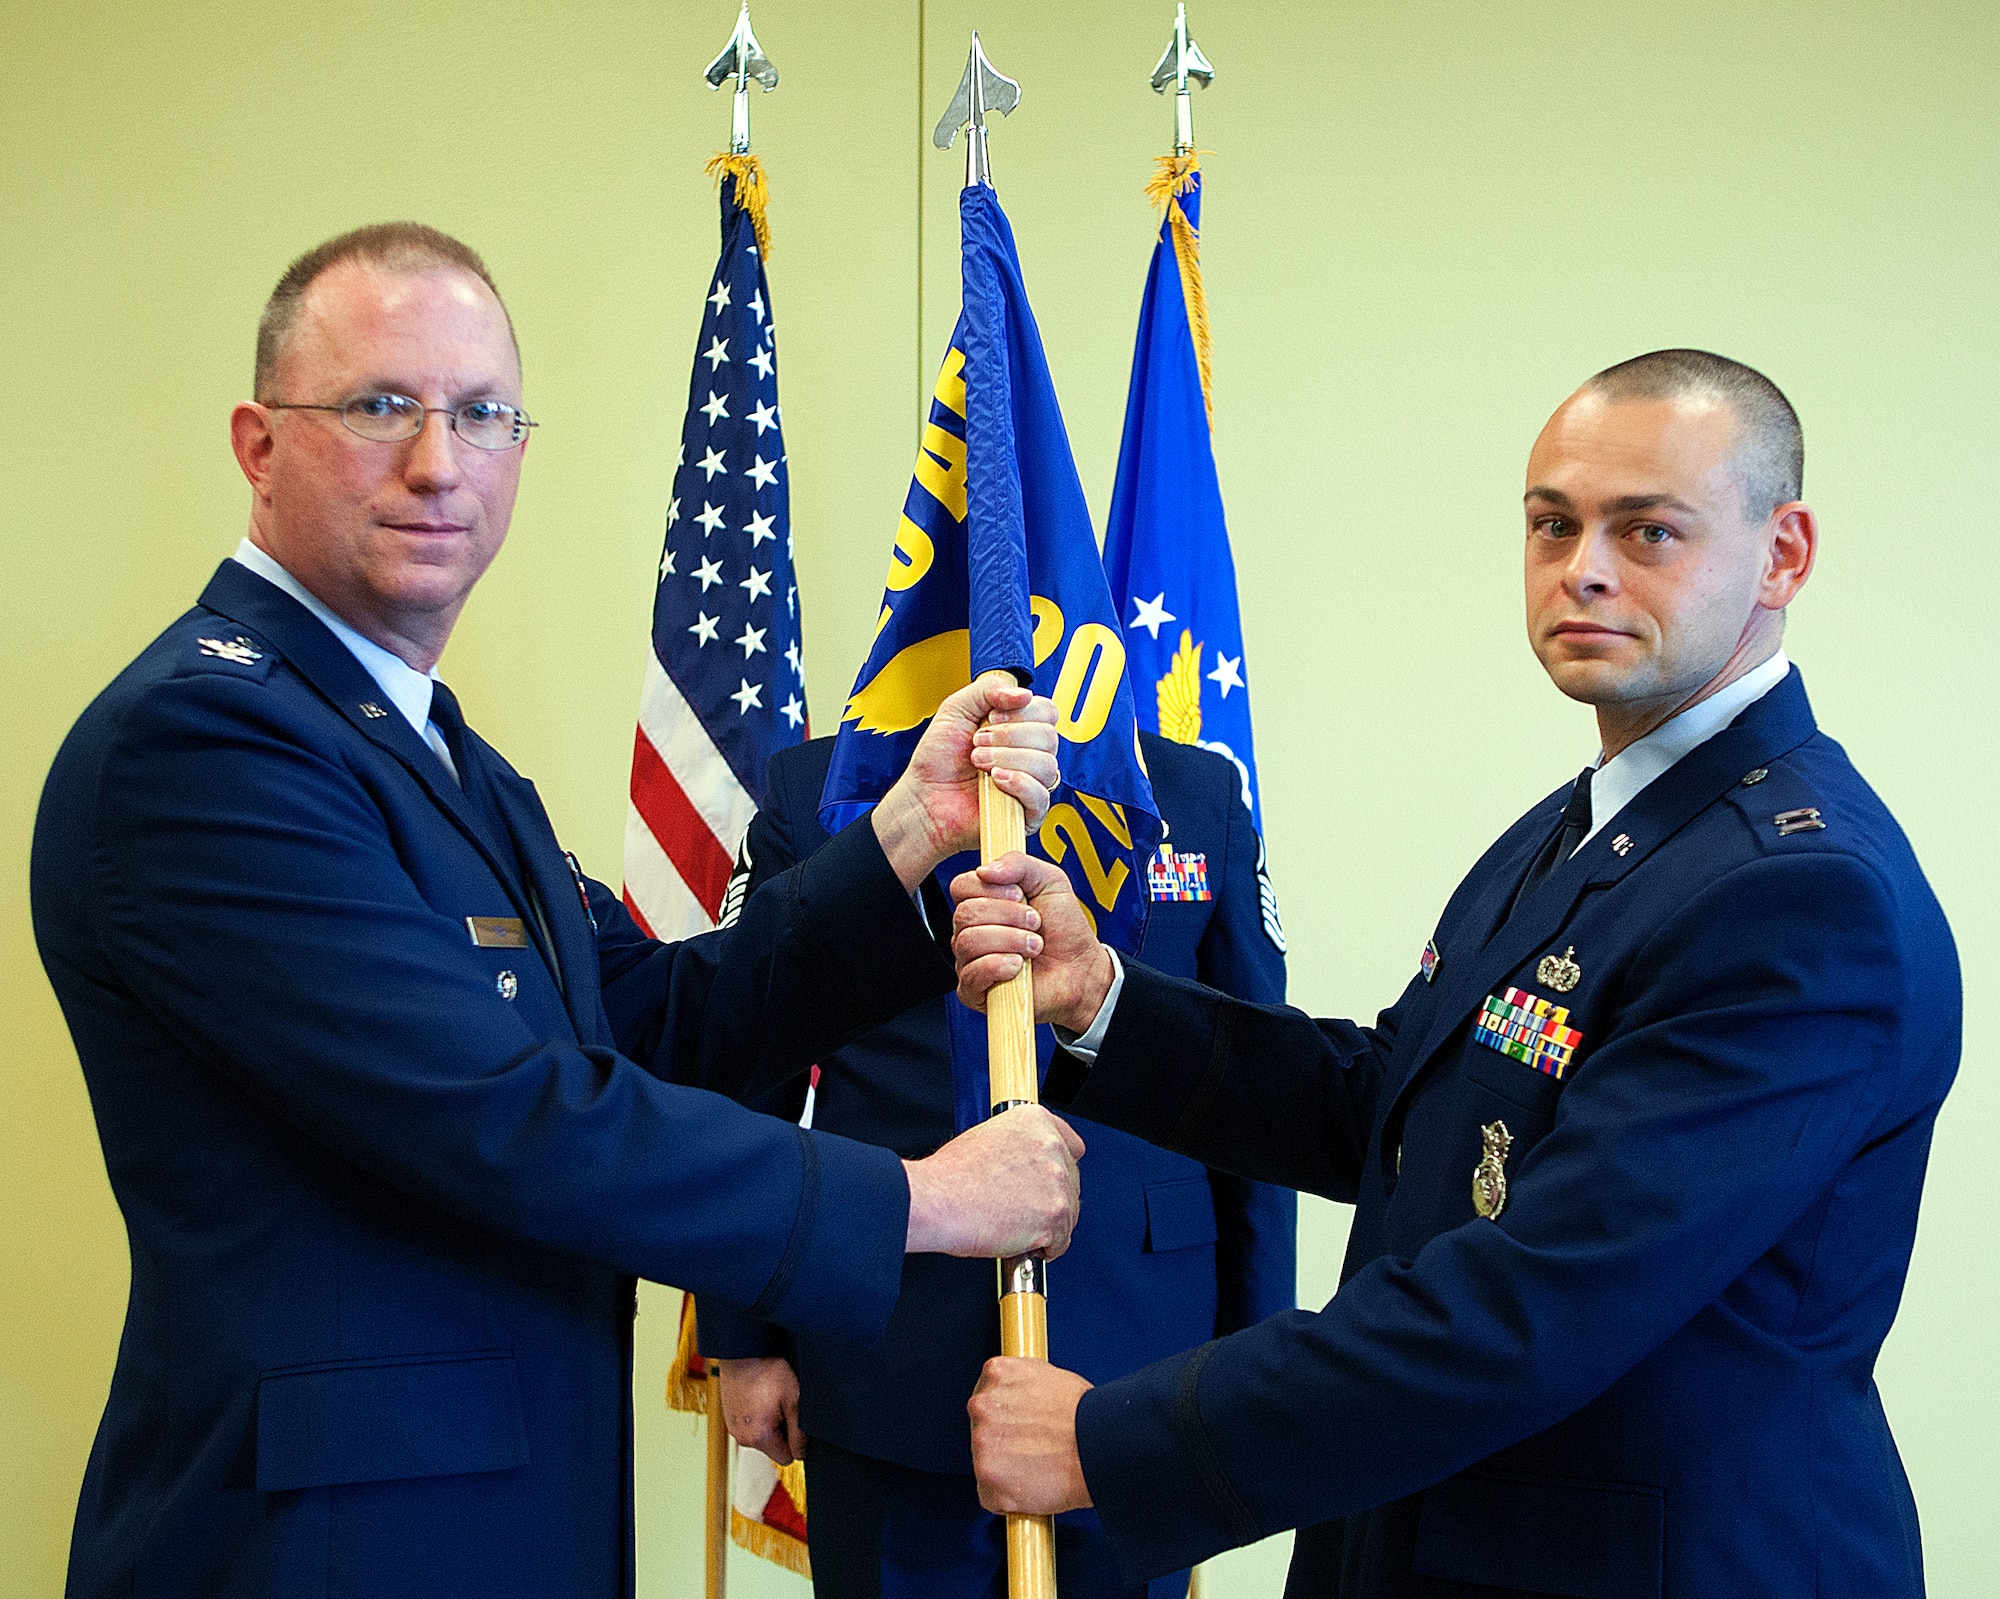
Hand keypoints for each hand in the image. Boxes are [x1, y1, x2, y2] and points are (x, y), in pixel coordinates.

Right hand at [716, 1356, 805, 1466]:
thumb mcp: (793, 1399)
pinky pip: (750, 1427)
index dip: (795, 1441)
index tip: (794, 1418)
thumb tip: (802, 1454)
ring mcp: (734, 1428)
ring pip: (761, 1437)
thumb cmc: (768, 1371)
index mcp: (759, 1437)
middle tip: (782, 1404)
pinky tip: (760, 1396)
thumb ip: (799, 1432)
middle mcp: (742, 1438)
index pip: (786, 1458)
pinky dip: (757, 1417)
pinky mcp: (730, 1419)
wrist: (742, 1351)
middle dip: (782, 1431)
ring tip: (770, 1398)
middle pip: (773, 1448)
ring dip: (769, 1424)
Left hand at [871, 672, 1059, 892]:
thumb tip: (1025, 694)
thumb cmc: (938, 761)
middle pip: (1048, 736)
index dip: (1022, 712)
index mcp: (1020, 729)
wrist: (923, 799)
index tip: (991, 719)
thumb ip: (988, 690)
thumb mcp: (956, 709)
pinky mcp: (1028, 812)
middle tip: (977, 744)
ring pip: (1046, 764)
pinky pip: (1041, 795)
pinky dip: (1018, 783)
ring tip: (979, 763)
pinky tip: (996, 780)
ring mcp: (1031, 784)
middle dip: (1008, 737)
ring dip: (1007, 759)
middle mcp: (1029, 755)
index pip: (1047, 712)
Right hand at [904, 1104, 1084, 1258]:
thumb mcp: (987, 1138)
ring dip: (1048, 1225)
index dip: (1060, 1167)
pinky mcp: (1055, 1215)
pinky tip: (1022, 1243)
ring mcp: (1056, 1181)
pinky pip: (1061, 1241)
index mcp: (1035, 1121)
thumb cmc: (951, 1176)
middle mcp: (1052, 1146)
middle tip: (1024, 1209)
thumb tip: (1026, 1167)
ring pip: (1069, 1213)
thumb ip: (1019, 1147)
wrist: (937, 1200)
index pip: (1072, 1144)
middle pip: (1071, 1182)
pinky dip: (1045, 1248)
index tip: (1050, 1180)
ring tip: (1018, 1228)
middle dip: (1051, 1199)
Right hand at [951, 853, 1114, 1034]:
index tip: (1019, 895)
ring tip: (1034, 947)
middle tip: (1035, 924)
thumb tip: (985, 869)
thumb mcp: (1050, 882)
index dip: (989, 889)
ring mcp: (970, 961)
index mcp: (984, 903)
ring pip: (968, 942)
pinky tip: (1018, 967)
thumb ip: (1019, 863)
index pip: (961, 887)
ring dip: (1010, 941)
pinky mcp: (974, 991)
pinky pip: (971, 974)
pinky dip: (999, 966)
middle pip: (965, 914)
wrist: (1081, 970)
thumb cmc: (1065, 930)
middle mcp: (972, 931)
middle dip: (1008, 916)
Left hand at [968, 1357, 1092, 1514]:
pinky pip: (990, 1496)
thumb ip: (1021, 1384)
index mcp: (996, 1373)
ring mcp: (982, 1442)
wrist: (1100, 1447)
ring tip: (1037, 1467)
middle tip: (1033, 1448)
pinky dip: (1007, 1499)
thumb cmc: (1086, 1415)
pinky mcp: (988, 1478)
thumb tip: (1017, 1395)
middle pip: (982, 1428)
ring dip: (1004, 1469)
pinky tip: (1031, 1487)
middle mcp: (982, 1405)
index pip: (987, 1395)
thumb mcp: (1050, 1376)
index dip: (1006, 1414)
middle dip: (1003, 1441)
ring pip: (985, 1462)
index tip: (1018, 1426)